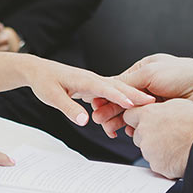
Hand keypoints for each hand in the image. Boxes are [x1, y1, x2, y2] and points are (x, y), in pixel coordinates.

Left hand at [25, 56, 155, 126]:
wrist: (38, 70)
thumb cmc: (44, 82)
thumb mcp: (52, 97)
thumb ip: (69, 108)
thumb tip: (85, 121)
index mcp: (84, 79)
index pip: (106, 88)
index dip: (120, 96)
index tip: (134, 103)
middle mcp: (92, 78)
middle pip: (118, 86)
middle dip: (135, 94)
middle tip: (153, 102)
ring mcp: (94, 81)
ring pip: (117, 89)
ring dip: (132, 96)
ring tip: (149, 104)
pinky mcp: (94, 86)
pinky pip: (111, 92)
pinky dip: (123, 98)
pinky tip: (131, 106)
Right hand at [92, 54, 192, 137]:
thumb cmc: (183, 75)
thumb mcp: (150, 74)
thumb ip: (128, 83)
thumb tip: (109, 88)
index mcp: (144, 70)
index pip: (120, 85)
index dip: (107, 95)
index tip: (96, 104)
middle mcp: (148, 85)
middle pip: (123, 100)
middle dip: (110, 110)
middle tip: (100, 120)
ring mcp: (155, 100)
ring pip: (132, 112)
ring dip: (119, 120)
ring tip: (110, 129)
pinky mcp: (162, 114)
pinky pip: (144, 121)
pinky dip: (135, 126)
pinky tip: (129, 130)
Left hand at [123, 99, 192, 178]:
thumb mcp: (179, 104)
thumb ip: (161, 108)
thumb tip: (157, 109)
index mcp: (149, 114)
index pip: (129, 115)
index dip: (138, 118)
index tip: (145, 121)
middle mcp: (145, 132)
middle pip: (137, 134)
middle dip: (147, 135)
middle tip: (166, 134)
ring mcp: (148, 150)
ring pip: (146, 149)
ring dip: (155, 148)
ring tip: (175, 144)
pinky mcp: (155, 165)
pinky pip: (155, 162)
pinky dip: (163, 160)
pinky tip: (176, 154)